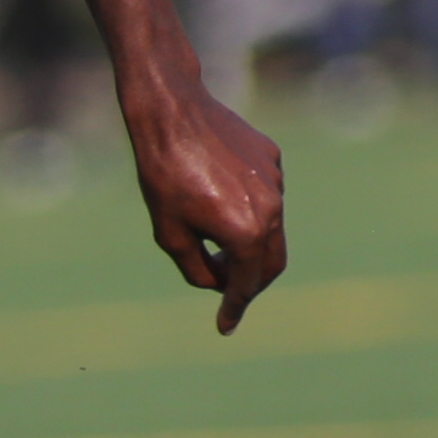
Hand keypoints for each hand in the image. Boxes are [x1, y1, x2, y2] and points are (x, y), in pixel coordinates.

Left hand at [128, 85, 288, 332]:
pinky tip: (219, 199)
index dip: (234, 308)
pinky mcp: (271, 158)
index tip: (225, 326)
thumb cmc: (162, 175)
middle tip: (229, 293)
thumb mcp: (169, 234)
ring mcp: (275, 181)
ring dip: (249, 244)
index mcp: (246, 232)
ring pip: (270, 227)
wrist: (171, 112)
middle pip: (271, 262)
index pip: (247, 284)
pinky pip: (266, 195)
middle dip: (251, 283)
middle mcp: (271, 208)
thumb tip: (217, 285)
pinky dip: (249, 210)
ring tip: (216, 243)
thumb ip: (197, 269)